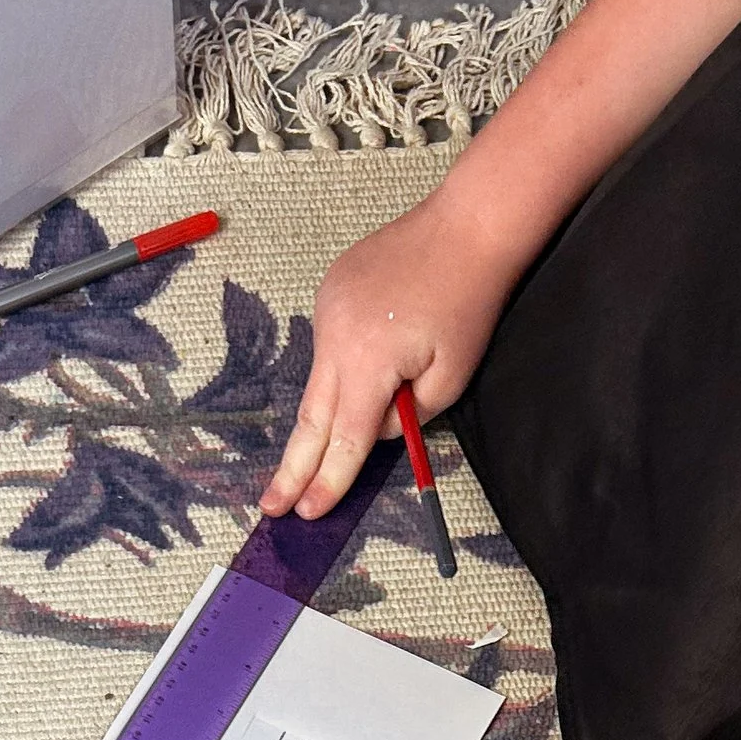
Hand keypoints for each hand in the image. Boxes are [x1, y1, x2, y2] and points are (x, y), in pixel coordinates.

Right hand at [260, 194, 517, 521]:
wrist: (464, 227)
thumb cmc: (467, 301)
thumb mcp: (449, 379)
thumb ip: (404, 418)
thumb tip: (373, 430)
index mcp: (367, 361)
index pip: (345, 439)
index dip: (328, 481)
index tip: (309, 512)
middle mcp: (335, 335)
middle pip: (312, 418)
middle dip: (293, 468)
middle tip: (273, 505)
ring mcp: (326, 309)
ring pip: (322, 382)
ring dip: (331, 411)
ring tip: (367, 394)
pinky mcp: (330, 292)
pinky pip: (330, 348)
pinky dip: (345, 367)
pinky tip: (379, 353)